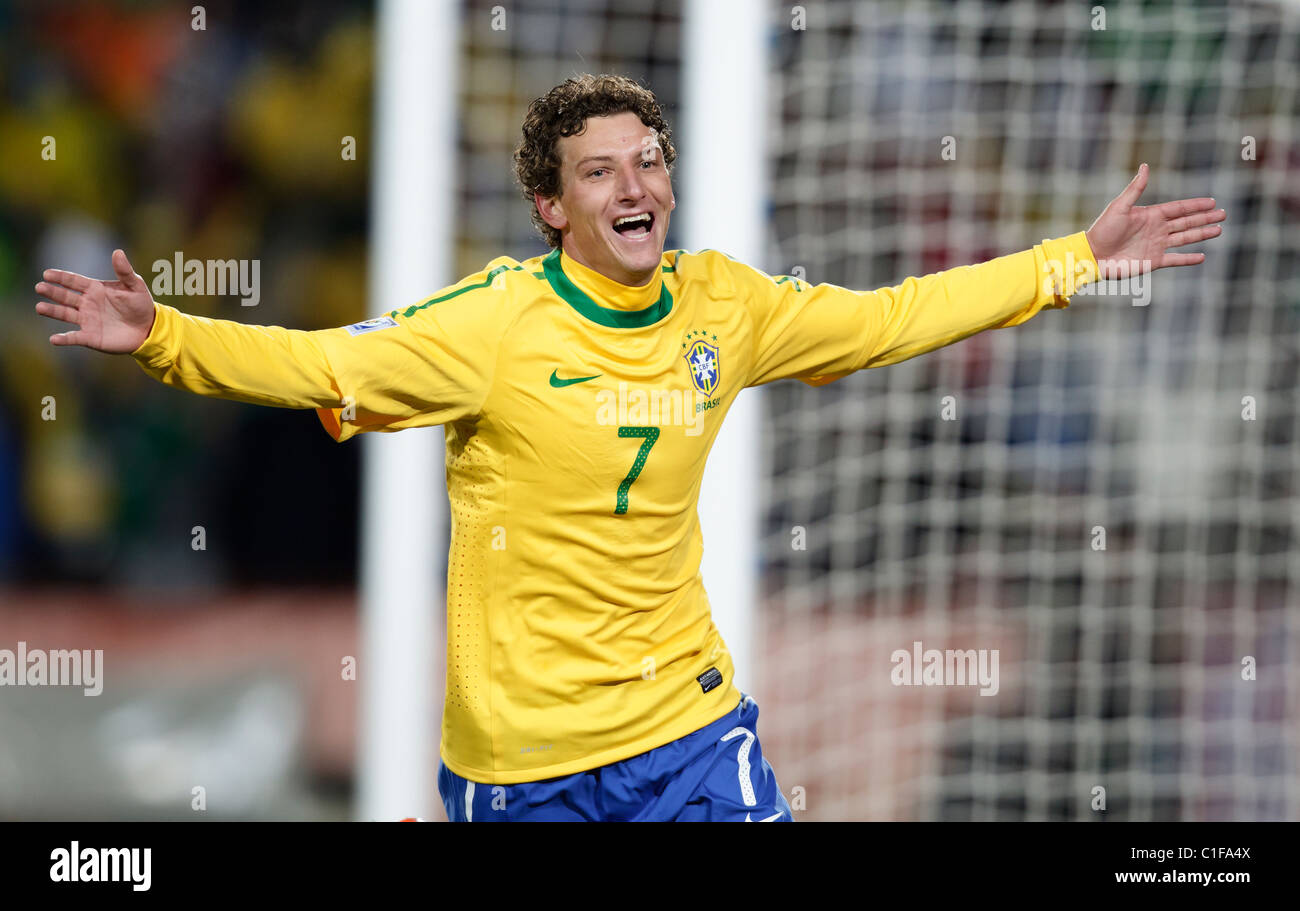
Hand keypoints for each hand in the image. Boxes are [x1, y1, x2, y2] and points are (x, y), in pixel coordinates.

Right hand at [35, 249, 156, 352]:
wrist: (149, 328)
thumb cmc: (140, 305)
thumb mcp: (135, 286)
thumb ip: (125, 271)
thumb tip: (118, 252)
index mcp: (95, 289)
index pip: (74, 281)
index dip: (60, 277)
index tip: (47, 274)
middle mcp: (86, 303)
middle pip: (65, 296)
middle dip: (52, 292)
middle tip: (40, 287)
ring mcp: (87, 320)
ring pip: (65, 314)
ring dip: (52, 311)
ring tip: (40, 308)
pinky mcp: (90, 337)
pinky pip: (74, 337)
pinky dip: (64, 339)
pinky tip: (54, 339)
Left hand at [1084, 164, 1224, 278]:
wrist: (1093, 255)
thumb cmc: (1103, 230)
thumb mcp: (1120, 206)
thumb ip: (1135, 188)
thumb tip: (1145, 166)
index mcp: (1151, 215)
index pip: (1179, 208)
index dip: (1195, 205)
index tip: (1212, 201)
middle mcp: (1157, 230)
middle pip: (1187, 222)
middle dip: (1205, 218)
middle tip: (1223, 214)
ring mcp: (1157, 246)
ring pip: (1185, 238)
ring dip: (1202, 234)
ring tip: (1219, 230)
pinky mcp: (1154, 261)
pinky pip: (1176, 259)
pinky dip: (1189, 259)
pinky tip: (1202, 256)